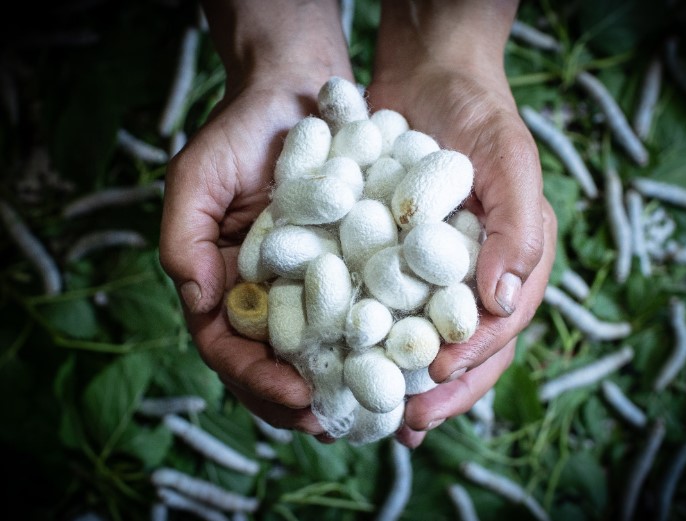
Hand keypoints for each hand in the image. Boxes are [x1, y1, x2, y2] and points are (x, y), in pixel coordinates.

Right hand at [159, 1, 352, 437]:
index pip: (228, 348)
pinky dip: (371, 348)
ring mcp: (306, 287)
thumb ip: (184, 236)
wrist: (298, 95)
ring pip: (316, 354)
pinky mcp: (348, 270)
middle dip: (298, 400)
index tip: (293, 395)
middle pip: (272, 366)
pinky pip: (357, 318)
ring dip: (337, 389)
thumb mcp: (199, 177)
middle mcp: (263, 295)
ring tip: (369, 413)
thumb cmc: (242, 132)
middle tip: (333, 421)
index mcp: (222, 284)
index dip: (255, 379)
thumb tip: (199, 299)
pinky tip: (397, 367)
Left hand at [368, 56, 556, 447]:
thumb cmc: (478, 113)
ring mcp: (433, 270)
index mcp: (515, 262)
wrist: (427, 75)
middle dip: (438, 389)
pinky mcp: (393, 257)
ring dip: (401, 378)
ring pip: (421, 336)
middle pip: (464, 346)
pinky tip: (344, 362)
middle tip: (406, 425)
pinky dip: (369, 336)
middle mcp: (476, 274)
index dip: (472, 360)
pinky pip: (383, 304)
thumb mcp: (510, 160)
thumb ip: (518, 228)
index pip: (501, 326)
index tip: (437, 380)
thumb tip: (502, 302)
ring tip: (376, 415)